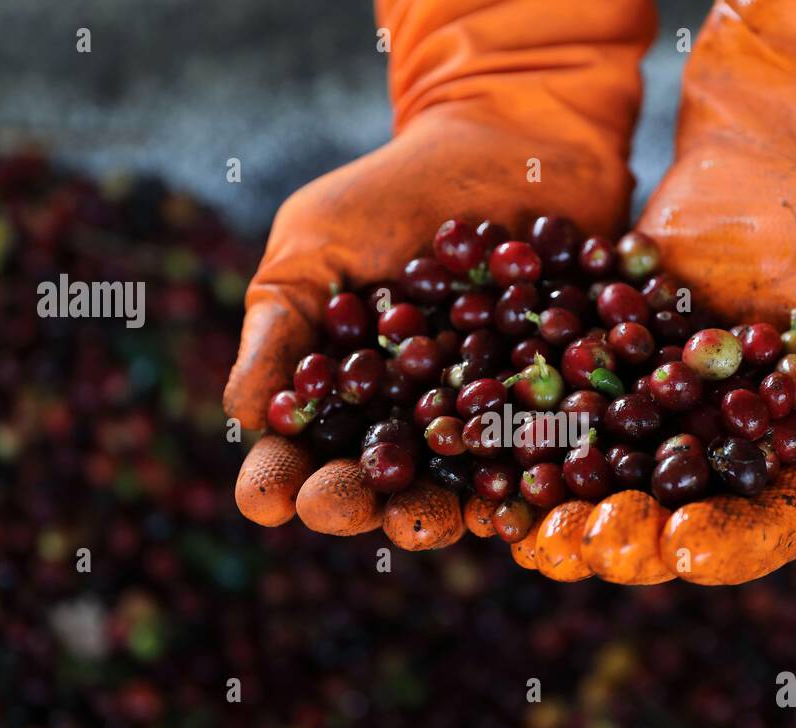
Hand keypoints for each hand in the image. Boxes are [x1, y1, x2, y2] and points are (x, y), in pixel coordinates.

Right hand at [226, 0, 653, 540]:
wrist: (513, 139)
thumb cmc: (395, 189)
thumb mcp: (317, 243)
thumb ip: (280, 325)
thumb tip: (246, 415)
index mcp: (342, 393)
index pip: (299, 452)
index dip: (278, 480)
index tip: (264, 498)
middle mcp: (408, 421)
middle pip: (375, 484)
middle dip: (353, 504)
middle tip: (337, 508)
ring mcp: (481, 422)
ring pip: (454, 486)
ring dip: (434, 511)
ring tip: (420, 520)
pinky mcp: (549, 411)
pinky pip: (538, 458)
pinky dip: (528, 482)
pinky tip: (513, 499)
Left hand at [514, 0, 795, 583]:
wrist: (784, 146)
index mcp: (791, 466)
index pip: (760, 526)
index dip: (724, 546)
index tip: (685, 547)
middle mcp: (714, 454)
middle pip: (667, 521)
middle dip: (624, 541)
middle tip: (585, 544)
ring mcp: (651, 414)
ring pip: (603, 481)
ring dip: (563, 512)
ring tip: (533, 529)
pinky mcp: (597, 367)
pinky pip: (558, 410)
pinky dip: (525, 436)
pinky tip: (492, 458)